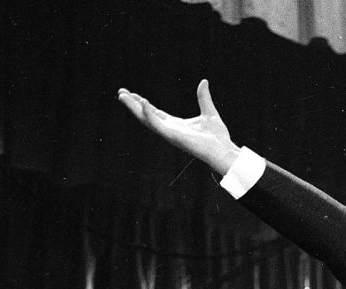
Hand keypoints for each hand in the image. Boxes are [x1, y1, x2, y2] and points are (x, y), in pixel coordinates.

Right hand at [118, 79, 240, 175]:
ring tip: (123, 96)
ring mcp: (170, 134)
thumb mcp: (209, 112)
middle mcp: (170, 130)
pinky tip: (143, 103)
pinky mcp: (173, 137)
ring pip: (147, 120)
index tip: (133, 94)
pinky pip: (158, 125)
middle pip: (146, 116)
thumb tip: (203, 82)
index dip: (143, 104)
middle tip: (121, 93)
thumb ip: (203, 97)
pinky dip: (149, 114)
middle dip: (133, 105)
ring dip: (134, 108)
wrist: (224, 150)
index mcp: (177, 125)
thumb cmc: (218, 137)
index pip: (155, 113)